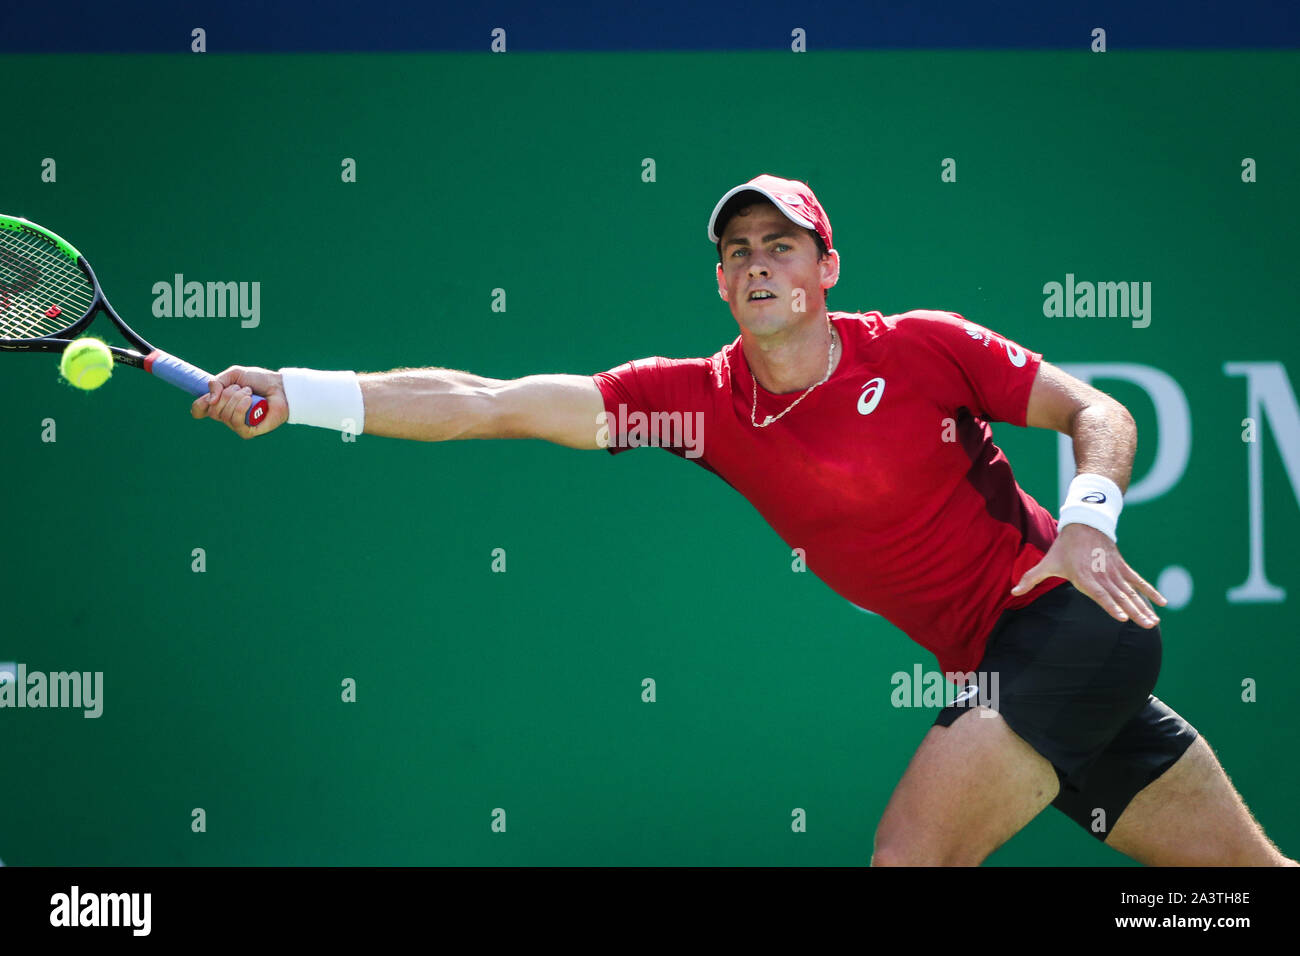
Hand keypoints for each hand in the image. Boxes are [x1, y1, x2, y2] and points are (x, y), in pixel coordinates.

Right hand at [190, 366, 288, 438]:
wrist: (280, 386)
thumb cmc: (259, 380)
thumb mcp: (234, 374)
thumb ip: (217, 382)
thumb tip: (210, 400)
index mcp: (220, 403)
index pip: (199, 411)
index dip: (199, 405)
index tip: (208, 397)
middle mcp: (227, 416)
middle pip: (212, 411)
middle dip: (226, 395)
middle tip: (241, 387)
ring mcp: (237, 425)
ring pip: (224, 416)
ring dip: (236, 399)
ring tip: (249, 392)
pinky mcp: (249, 431)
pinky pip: (236, 423)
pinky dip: (240, 408)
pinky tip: (249, 400)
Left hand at [1010, 523, 1166, 626]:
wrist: (1084, 523)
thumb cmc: (1063, 547)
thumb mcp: (1047, 562)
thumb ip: (1030, 579)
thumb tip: (1012, 592)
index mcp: (1085, 577)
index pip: (1100, 594)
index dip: (1111, 605)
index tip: (1123, 617)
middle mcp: (1102, 575)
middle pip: (1121, 596)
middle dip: (1134, 612)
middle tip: (1147, 626)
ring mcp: (1115, 571)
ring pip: (1131, 592)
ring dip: (1144, 607)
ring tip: (1154, 623)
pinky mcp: (1123, 567)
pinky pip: (1139, 581)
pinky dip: (1150, 592)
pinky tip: (1162, 604)